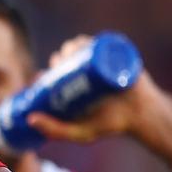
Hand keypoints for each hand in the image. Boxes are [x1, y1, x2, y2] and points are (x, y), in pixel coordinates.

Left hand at [26, 35, 157, 143]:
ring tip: (70, 57)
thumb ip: (56, 130)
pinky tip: (83, 43)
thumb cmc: (111, 124)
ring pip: (83, 48)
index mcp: (76, 85)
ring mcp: (102, 62)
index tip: (42, 77)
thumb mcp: (80, 132)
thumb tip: (29, 119)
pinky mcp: (117, 55)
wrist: (142, 116)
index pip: (56, 73)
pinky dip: (92, 40)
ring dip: (72, 46)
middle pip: (67, 57)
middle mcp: (87, 71)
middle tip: (59, 67)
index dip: (46, 72)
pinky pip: (103, 43)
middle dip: (60, 57)